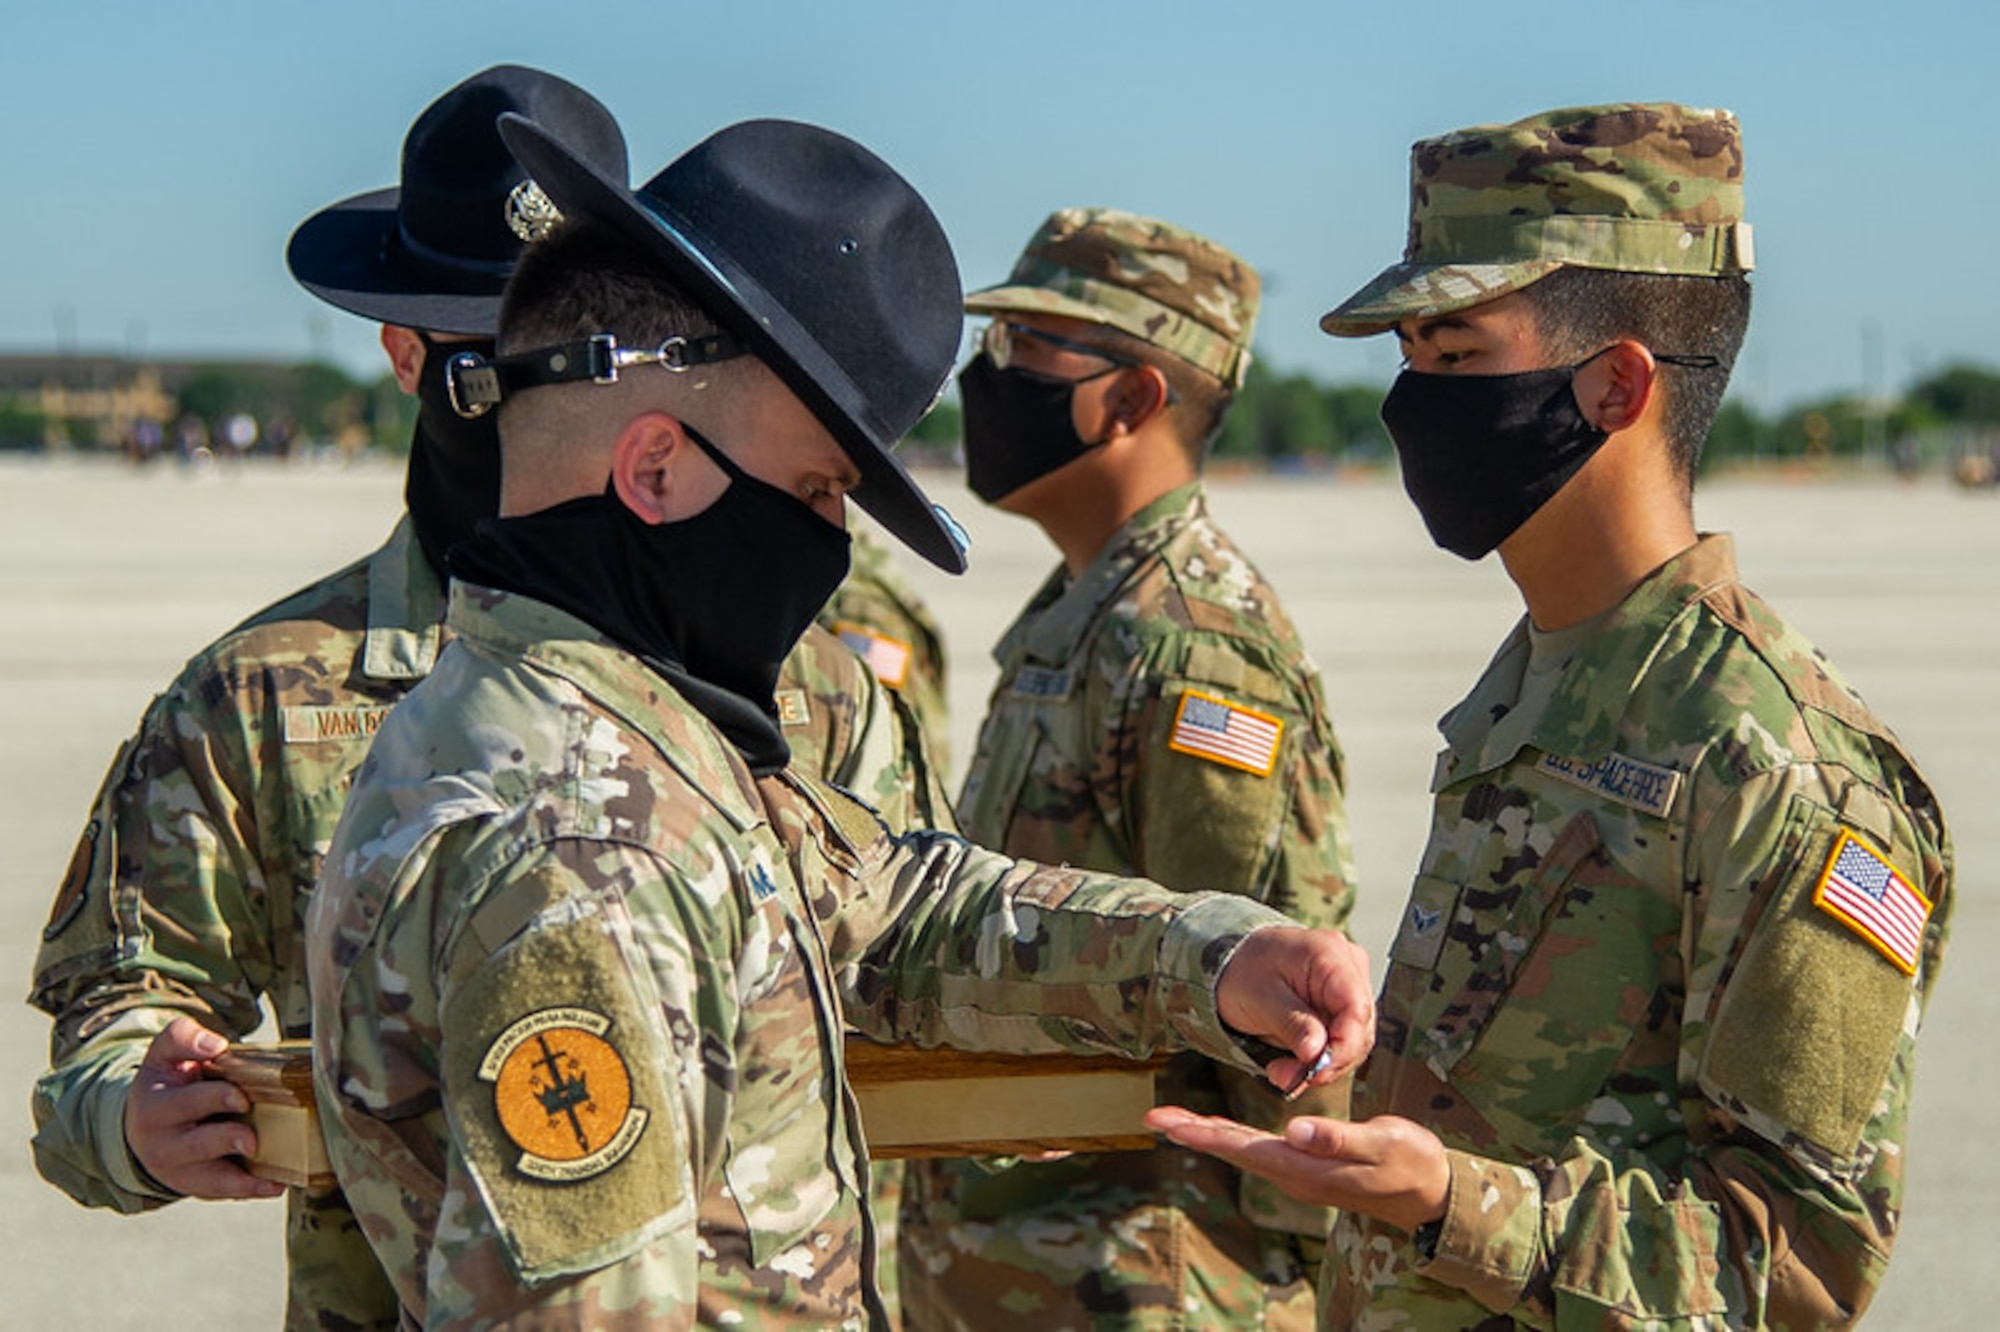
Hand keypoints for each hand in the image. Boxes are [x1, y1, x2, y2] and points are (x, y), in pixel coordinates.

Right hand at [124, 1018, 282, 1199]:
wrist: (143, 1124)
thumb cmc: (167, 1083)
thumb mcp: (164, 1055)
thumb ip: (183, 1038)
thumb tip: (216, 1044)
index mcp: (155, 1107)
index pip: (185, 1103)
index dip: (215, 1099)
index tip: (240, 1097)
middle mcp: (163, 1143)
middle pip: (198, 1144)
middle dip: (228, 1138)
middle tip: (252, 1137)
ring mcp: (179, 1169)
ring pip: (210, 1177)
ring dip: (241, 1176)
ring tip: (269, 1170)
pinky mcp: (196, 1184)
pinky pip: (222, 1191)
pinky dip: (250, 1189)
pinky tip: (276, 1185)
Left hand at [1144, 1105, 1447, 1233]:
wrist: (1431, 1193)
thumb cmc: (1411, 1164)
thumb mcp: (1381, 1145)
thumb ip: (1337, 1138)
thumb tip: (1293, 1128)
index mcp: (1305, 1168)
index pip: (1244, 1148)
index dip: (1205, 1133)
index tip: (1169, 1123)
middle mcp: (1295, 1174)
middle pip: (1234, 1150)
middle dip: (1193, 1131)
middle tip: (1153, 1117)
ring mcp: (1300, 1173)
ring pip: (1244, 1150)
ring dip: (1209, 1133)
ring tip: (1175, 1120)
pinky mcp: (1308, 1166)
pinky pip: (1260, 1150)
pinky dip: (1234, 1136)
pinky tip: (1222, 1129)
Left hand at [1213, 926, 1374, 1092]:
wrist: (1232, 964)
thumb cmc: (1243, 972)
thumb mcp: (1260, 998)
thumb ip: (1292, 1024)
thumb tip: (1316, 1053)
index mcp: (1329, 954)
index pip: (1355, 1007)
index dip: (1344, 1046)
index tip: (1318, 1072)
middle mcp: (1348, 966)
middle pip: (1359, 1028)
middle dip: (1327, 1061)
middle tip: (1287, 1077)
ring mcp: (1348, 985)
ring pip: (1354, 1040)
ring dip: (1321, 1064)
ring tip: (1281, 1072)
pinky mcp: (1341, 1005)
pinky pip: (1342, 1040)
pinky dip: (1319, 1058)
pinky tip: (1292, 1064)